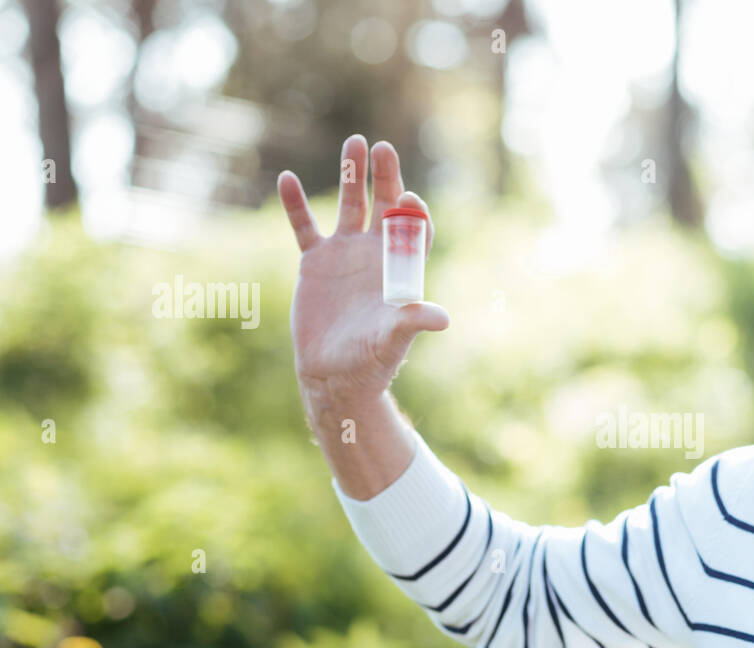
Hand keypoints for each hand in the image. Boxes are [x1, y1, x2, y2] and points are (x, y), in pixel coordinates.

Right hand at [278, 135, 448, 408]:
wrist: (334, 374)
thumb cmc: (371, 361)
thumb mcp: (393, 340)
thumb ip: (413, 322)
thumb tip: (442, 318)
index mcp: (401, 269)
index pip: (415, 231)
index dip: (414, 213)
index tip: (410, 200)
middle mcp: (376, 254)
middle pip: (385, 206)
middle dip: (387, 177)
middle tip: (384, 148)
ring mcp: (345, 254)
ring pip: (351, 205)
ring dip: (352, 175)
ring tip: (355, 142)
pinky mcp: (315, 262)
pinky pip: (305, 226)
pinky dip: (296, 204)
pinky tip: (287, 178)